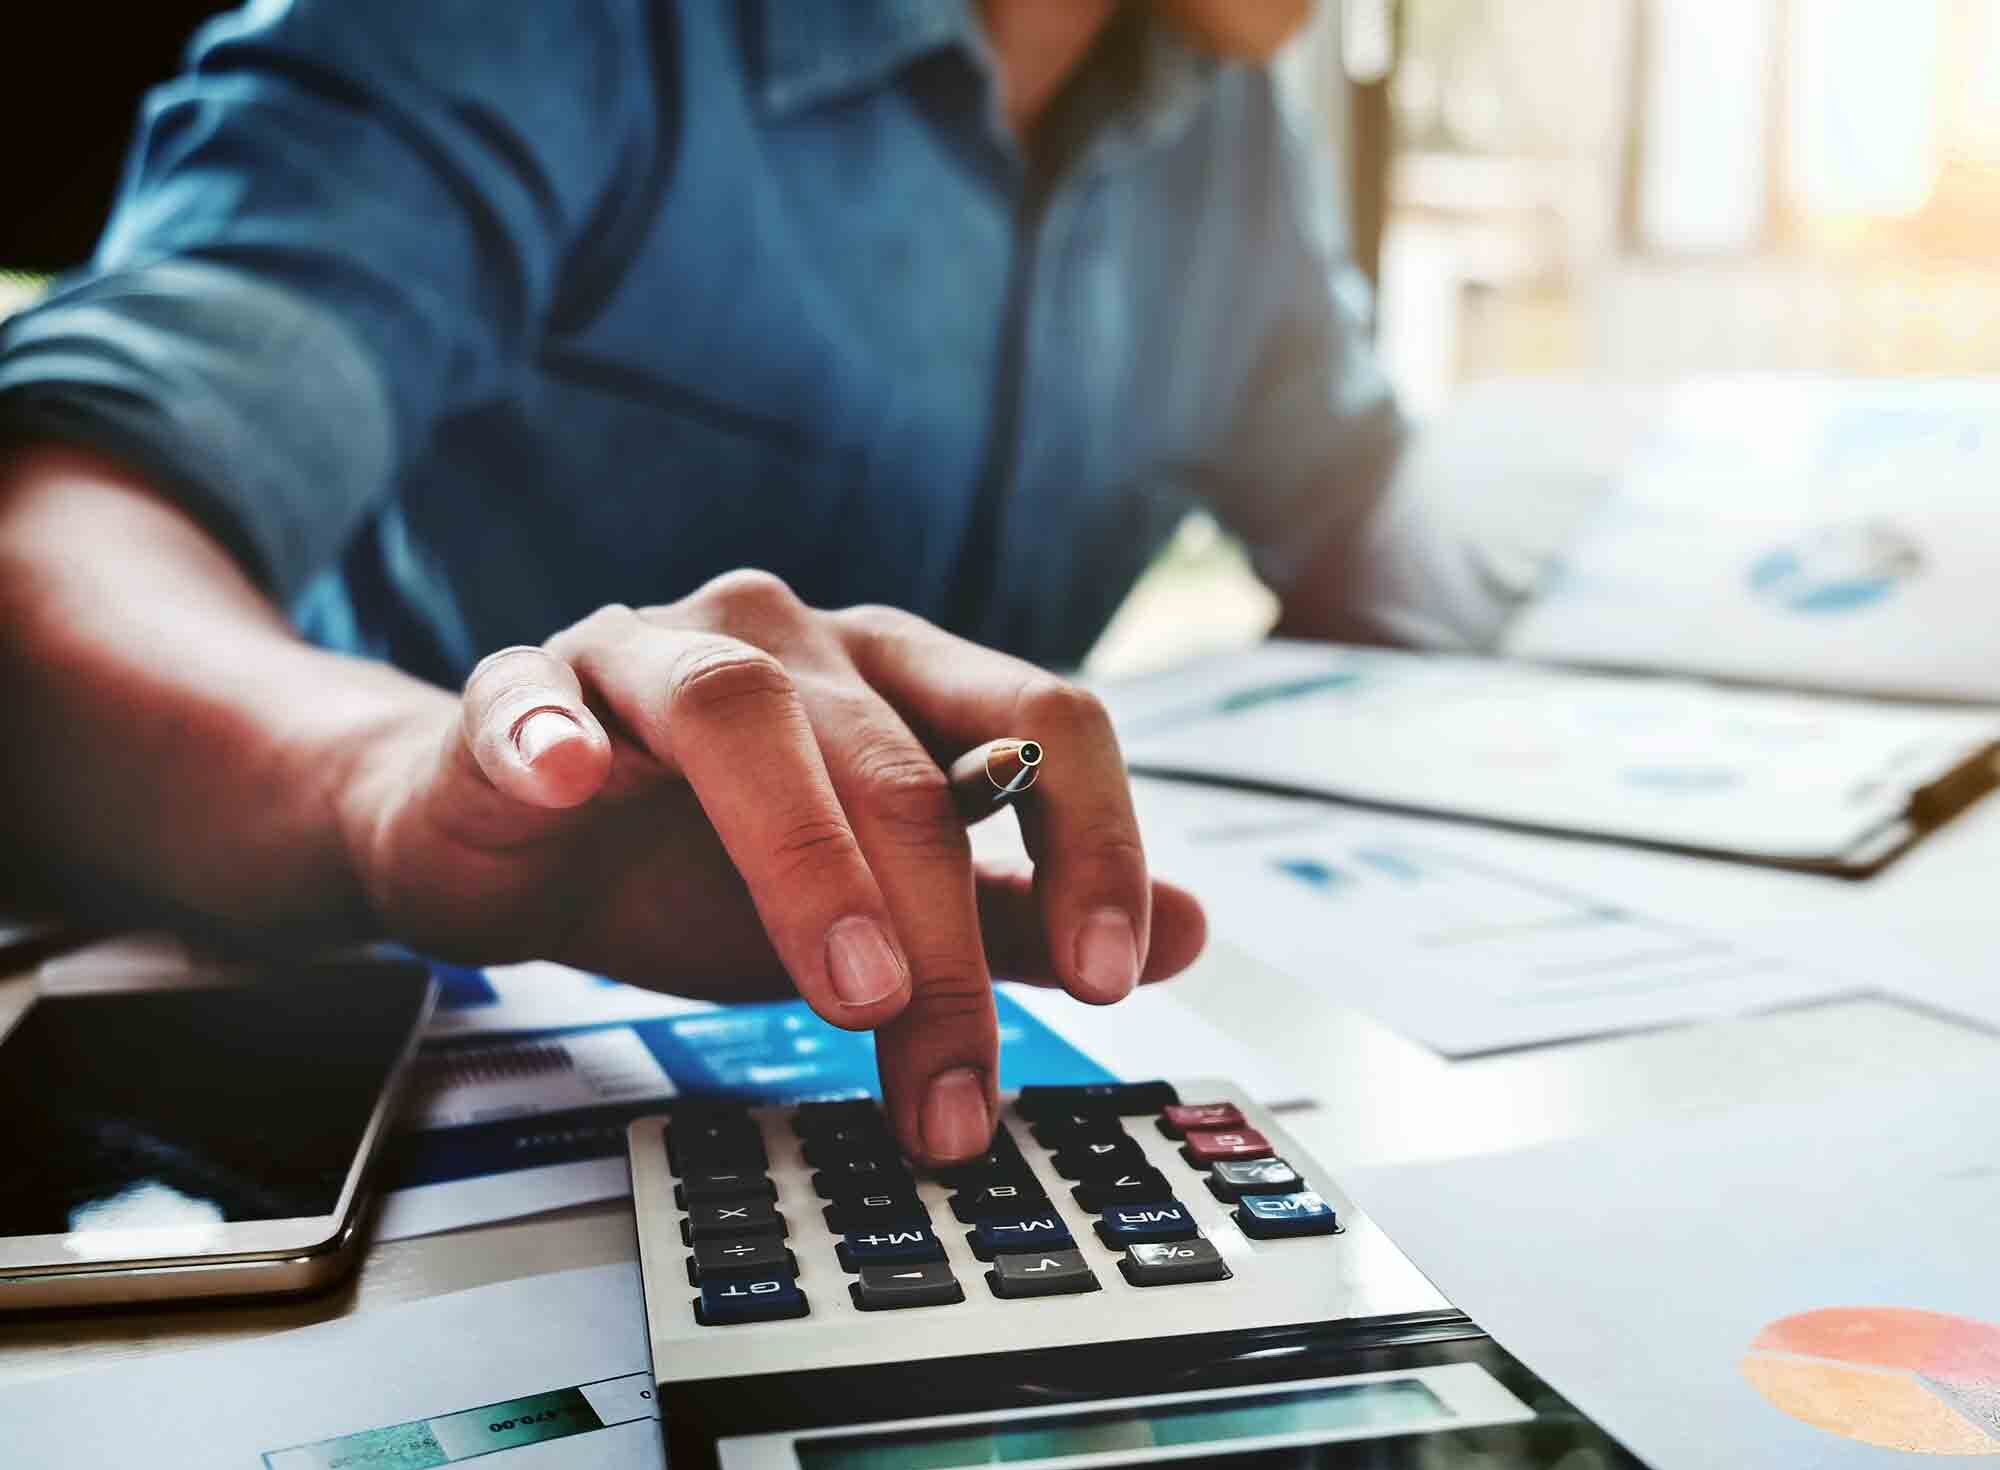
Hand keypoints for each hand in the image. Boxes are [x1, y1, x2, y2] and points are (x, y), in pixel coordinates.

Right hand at [338, 571, 1205, 1161]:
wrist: (516, 845)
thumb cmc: (704, 863)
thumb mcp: (883, 907)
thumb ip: (1021, 914)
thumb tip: (1193, 933)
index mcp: (897, 677)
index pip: (1040, 720)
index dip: (1096, 838)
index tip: (1117, 975)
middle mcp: (791, 643)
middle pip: (897, 760)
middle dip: (943, 939)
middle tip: (954, 1083)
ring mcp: (652, 655)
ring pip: (741, 715)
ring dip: (804, 852)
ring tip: (849, 988)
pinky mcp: (523, 693)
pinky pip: (535, 695)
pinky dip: (554, 731)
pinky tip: (571, 781)